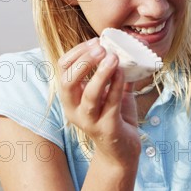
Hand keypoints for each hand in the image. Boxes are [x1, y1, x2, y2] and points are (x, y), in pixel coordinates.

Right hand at [58, 38, 140, 166]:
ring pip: (89, 94)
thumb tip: (127, 46)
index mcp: (71, 97)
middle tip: (101, 47)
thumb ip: (115, 72)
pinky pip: (110, 104)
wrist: (122, 150)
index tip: (95, 41)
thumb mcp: (112, 90)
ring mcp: (89, 120)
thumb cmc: (115, 116)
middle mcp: (74, 109)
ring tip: (112, 57)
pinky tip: (123, 72)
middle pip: (68, 81)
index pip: (63, 69)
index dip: (77, 52)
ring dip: (100, 74)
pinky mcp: (107, 128)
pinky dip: (116, 86)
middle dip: (83, 61)